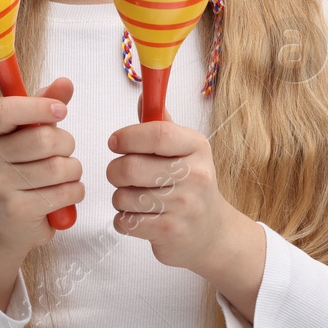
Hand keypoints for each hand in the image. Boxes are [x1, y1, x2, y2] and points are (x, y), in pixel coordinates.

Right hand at [0, 76, 82, 262]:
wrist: (2, 223)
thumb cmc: (19, 168)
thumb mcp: (26, 132)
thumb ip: (44, 105)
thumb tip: (65, 82)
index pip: (3, 110)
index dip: (37, 106)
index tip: (61, 110)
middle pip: (44, 139)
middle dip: (66, 143)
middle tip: (63, 151)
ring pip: (59, 167)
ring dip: (73, 170)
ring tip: (64, 174)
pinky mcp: (16, 210)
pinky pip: (64, 192)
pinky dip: (75, 191)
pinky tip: (64, 193)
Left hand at [106, 97, 247, 275]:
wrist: (212, 232)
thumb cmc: (191, 183)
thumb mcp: (184, 150)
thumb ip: (160, 125)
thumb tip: (143, 95)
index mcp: (197, 147)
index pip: (157, 133)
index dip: (128, 136)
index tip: (115, 142)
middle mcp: (195, 175)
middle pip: (131, 167)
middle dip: (115, 170)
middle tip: (120, 173)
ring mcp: (184, 206)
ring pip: (124, 196)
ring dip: (119, 197)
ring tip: (134, 197)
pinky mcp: (171, 232)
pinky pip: (126, 221)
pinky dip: (123, 219)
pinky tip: (138, 216)